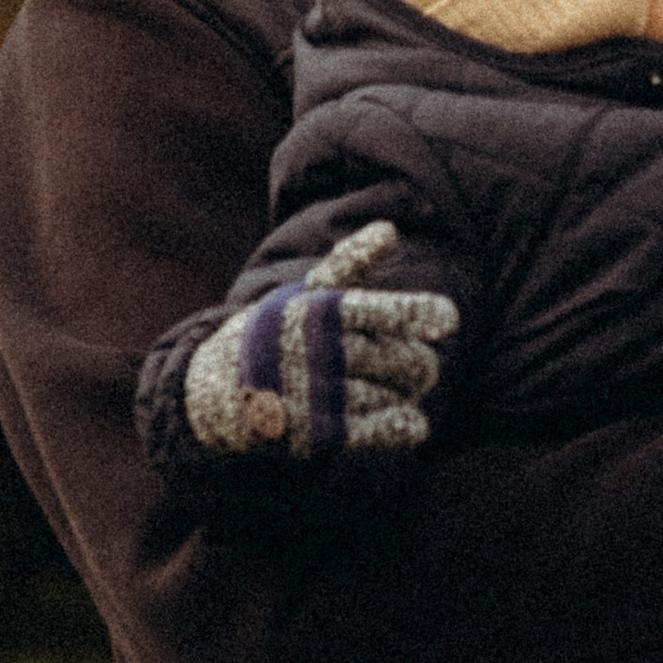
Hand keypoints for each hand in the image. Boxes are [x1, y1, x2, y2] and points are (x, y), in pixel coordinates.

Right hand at [182, 220, 458, 461]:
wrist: (214, 392)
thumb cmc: (275, 333)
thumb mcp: (306, 294)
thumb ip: (351, 263)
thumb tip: (390, 229)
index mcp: (317, 312)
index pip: (376, 310)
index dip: (416, 313)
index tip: (448, 318)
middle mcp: (316, 352)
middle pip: (402, 360)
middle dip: (420, 365)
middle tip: (418, 368)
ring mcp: (315, 393)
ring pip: (392, 395)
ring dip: (404, 395)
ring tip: (395, 390)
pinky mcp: (315, 433)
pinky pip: (377, 432)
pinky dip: (403, 427)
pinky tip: (413, 424)